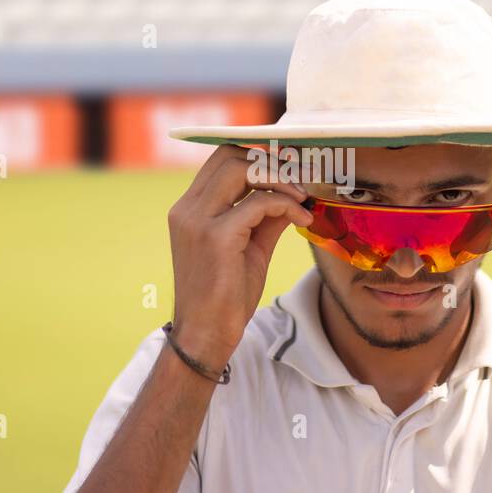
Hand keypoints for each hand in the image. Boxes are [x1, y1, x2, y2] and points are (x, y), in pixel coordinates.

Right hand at [167, 145, 312, 368]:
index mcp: (189, 209)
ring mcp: (198, 221)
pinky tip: (303, 221)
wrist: (206, 337)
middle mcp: (188, 209)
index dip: (257, 155)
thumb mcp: (249, 247)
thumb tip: (292, 193)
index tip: (289, 166)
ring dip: (281, 179)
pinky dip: (287, 206)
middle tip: (301, 179)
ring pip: (242, 168)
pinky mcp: (216, 236)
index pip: (220, 159)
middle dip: (271, 162)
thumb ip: (265, 216)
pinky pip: (260, 202)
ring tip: (303, 199)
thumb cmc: (225, 297)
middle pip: (230, 155)